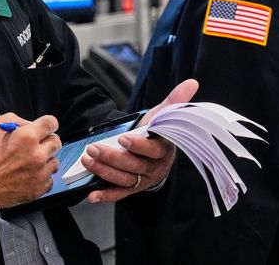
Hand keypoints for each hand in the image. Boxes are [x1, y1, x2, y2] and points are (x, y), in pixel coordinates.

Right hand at [0, 113, 61, 215]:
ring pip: (54, 162)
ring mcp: (39, 174)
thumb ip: (13, 121)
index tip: (46, 126)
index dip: (48, 123)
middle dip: (46, 140)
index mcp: (26, 137)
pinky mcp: (37, 190)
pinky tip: (28, 174)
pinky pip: (49, 180)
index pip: (51, 123)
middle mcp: (37, 155)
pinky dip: (41, 176)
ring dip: (45, 160)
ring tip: (29, 162)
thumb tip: (26, 124)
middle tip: (35, 144)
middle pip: (56, 142)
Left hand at [82, 78, 198, 202]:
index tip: (123, 138)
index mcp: (163, 150)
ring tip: (87, 160)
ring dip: (104, 172)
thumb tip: (191, 83)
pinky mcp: (131, 188)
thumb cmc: (157, 132)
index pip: (153, 150)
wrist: (153, 150)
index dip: (138, 146)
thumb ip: (173, 102)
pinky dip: (105, 196)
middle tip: (93, 148)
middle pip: (134, 166)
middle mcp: (154, 168)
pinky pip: (118, 194)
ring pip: (123, 179)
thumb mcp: (163, 116)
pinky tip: (91, 195)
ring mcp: (142, 180)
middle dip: (112, 158)